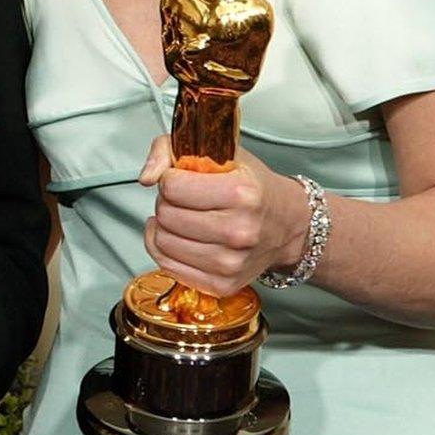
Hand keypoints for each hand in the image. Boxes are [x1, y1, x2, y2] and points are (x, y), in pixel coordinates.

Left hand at [138, 135, 308, 295]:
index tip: (182, 179)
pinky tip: (181, 238)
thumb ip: (169, 150)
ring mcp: (230, 263)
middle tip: (185, 200)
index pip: (172, 186)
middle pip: (166, 215)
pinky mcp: (221, 284)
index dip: (170, 179)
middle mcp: (239, 231)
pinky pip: (168, 266)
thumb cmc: (254, 188)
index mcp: (241, 194)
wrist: (287, 225)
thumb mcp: (220, 153)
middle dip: (167, 202)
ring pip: (162, 242)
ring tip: (185, 218)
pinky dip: (166, 249)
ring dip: (165, 227)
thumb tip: (147, 178)